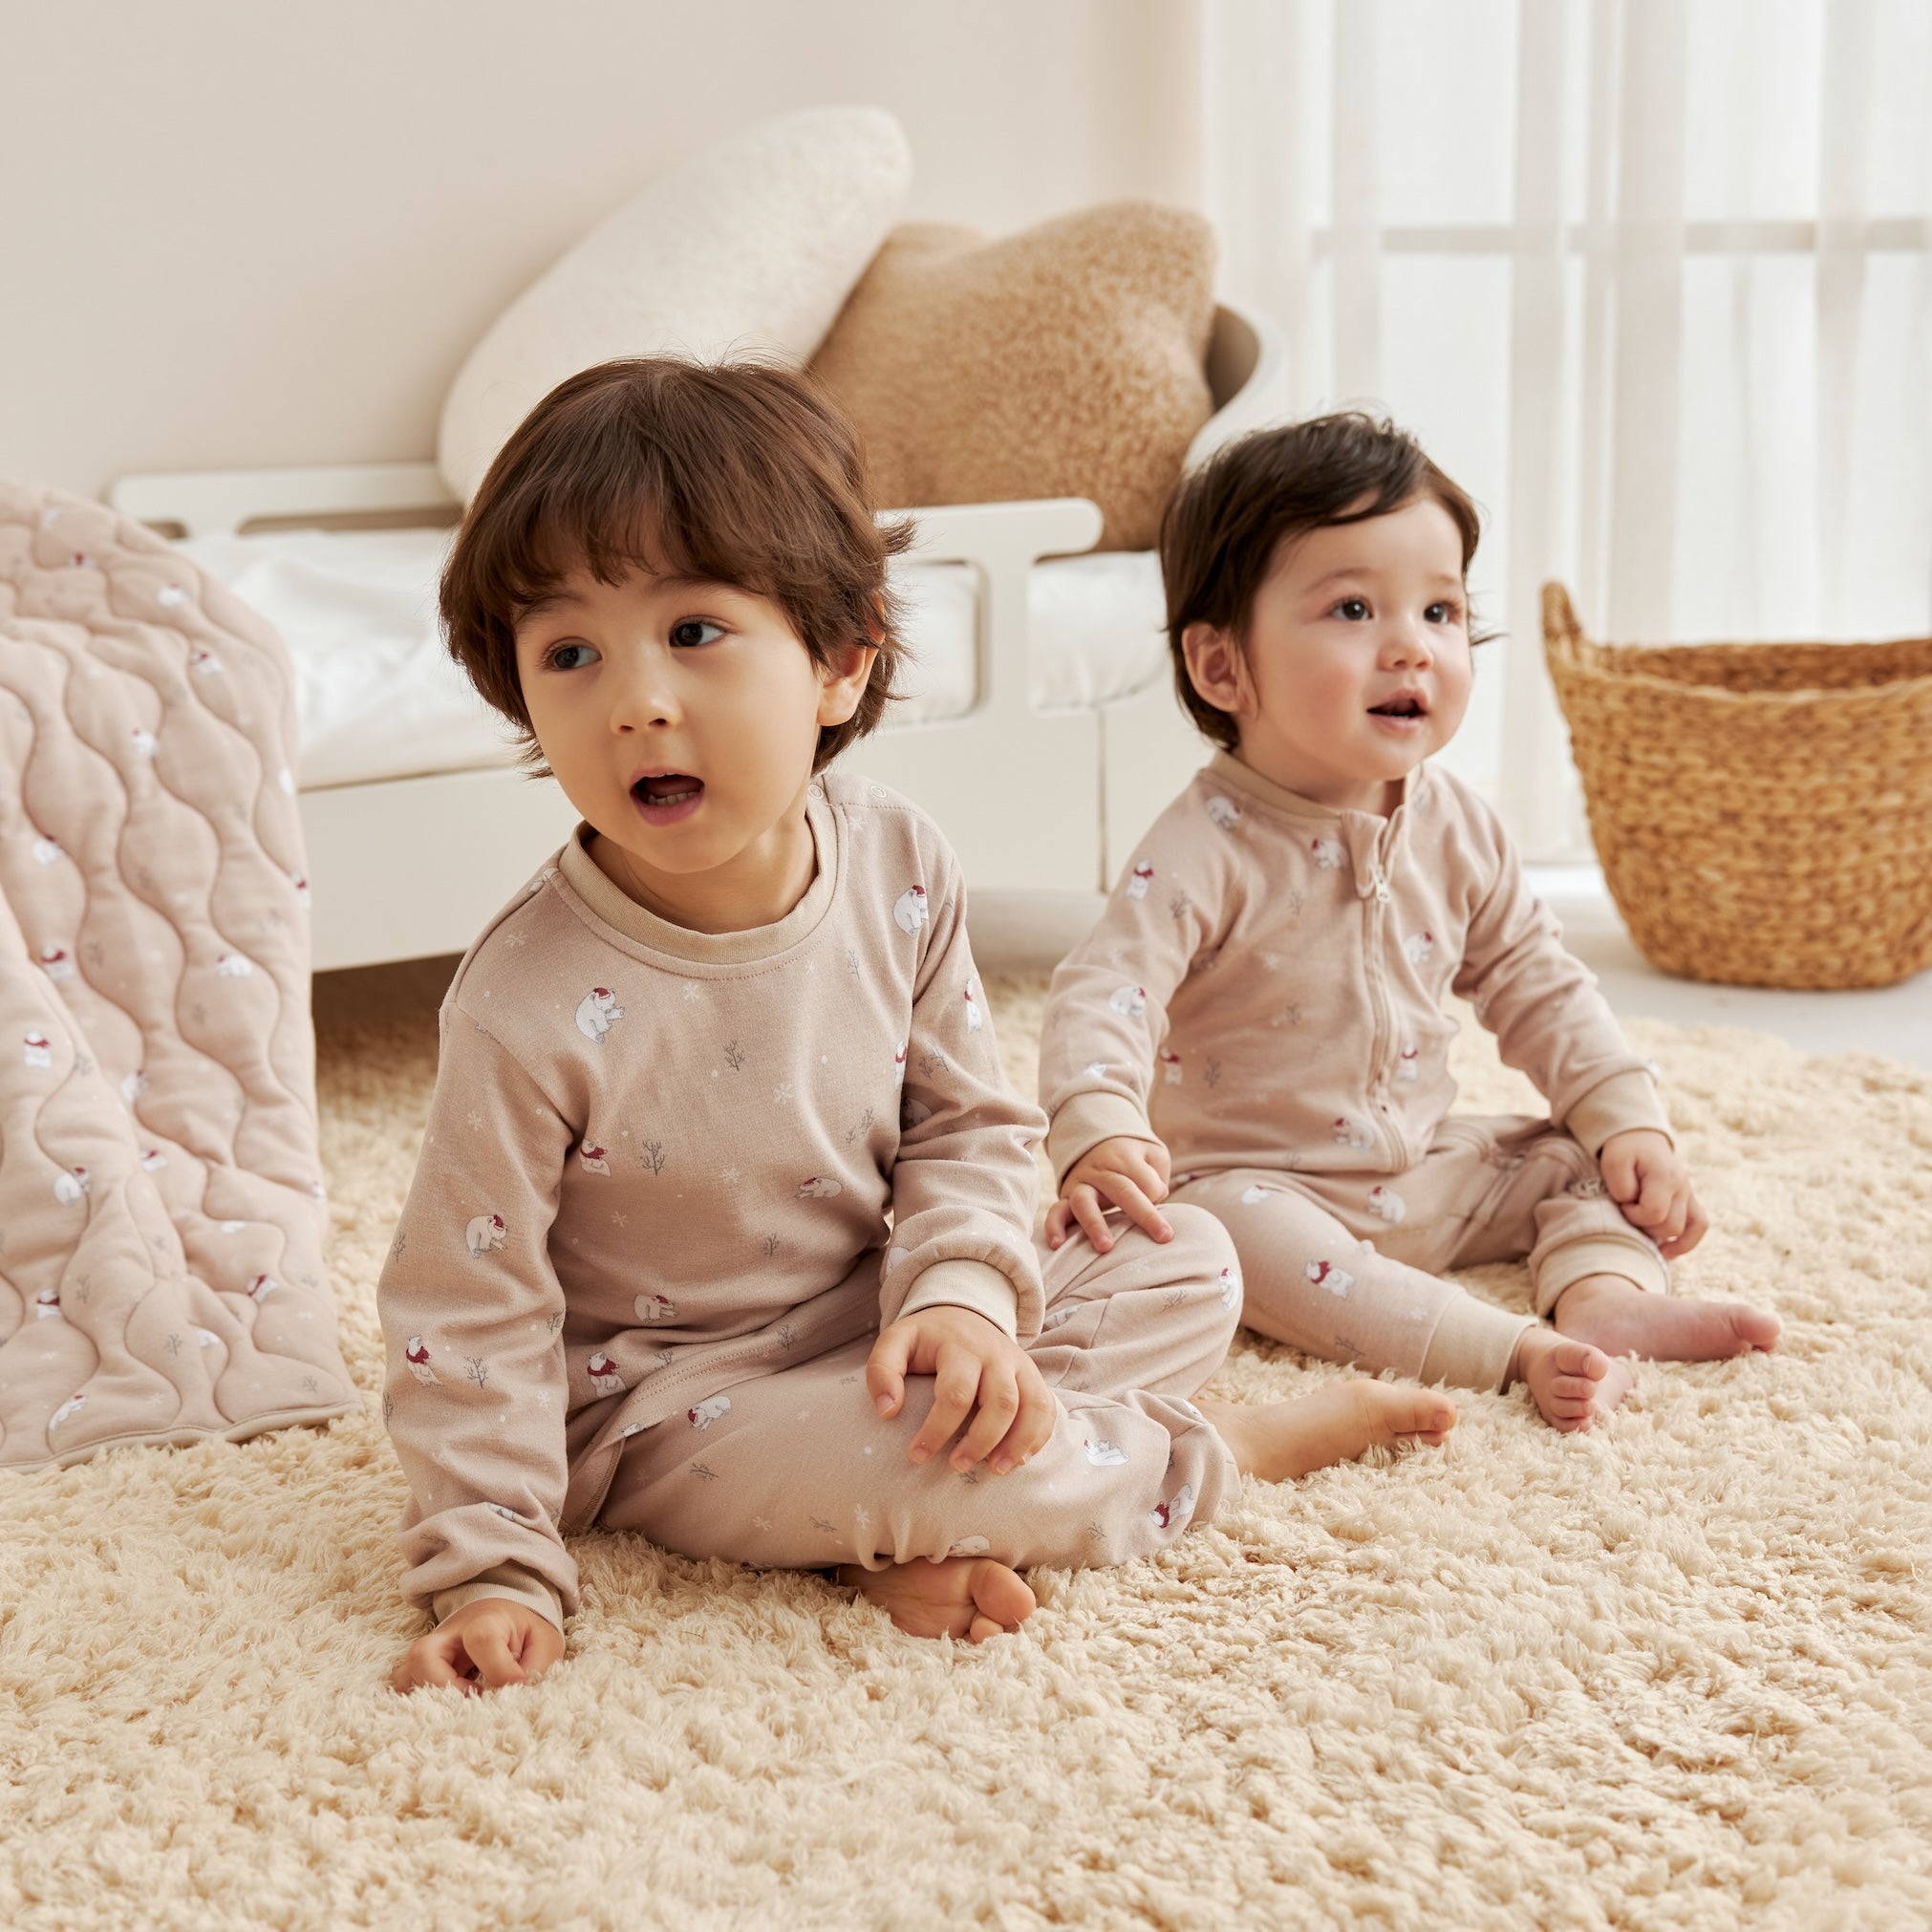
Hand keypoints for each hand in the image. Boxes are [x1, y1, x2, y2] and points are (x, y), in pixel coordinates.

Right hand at [390, 1596, 563, 1694]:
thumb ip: (536, 1668)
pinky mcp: (422, 1669)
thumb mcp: (544, 1642)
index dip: (500, 1670)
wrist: (506, 1612)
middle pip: (422, 1655)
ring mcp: (431, 1653)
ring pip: (403, 1674)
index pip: (482, 1640)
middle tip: (474, 1700)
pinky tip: (441, 1714)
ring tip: (457, 1711)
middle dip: (444, 1687)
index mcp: (486, 1621)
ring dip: (425, 1700)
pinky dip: (415, 1704)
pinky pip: (402, 1687)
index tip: (517, 1686)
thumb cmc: (525, 1632)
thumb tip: (518, 1694)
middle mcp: (449, 1635)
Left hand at [867, 1303, 1056, 1475]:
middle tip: (956, 1466)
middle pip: (1001, 1402)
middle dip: (981, 1441)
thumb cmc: (926, 1338)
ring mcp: (1020, 1365)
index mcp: (960, 1347)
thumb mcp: (896, 1341)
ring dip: (1017, 1443)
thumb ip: (882, 1370)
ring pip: (1033, 1405)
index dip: (937, 1429)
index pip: (955, 1393)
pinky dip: (1039, 1436)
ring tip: (995, 1471)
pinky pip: (1047, 1408)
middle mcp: (997, 1354)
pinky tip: (1018, 1460)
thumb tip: (887, 1412)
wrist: (963, 1312)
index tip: (916, 1455)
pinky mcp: (1033, 1376)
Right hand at [1045, 1135, 1171, 1251]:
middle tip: (1164, 1237)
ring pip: (1084, 1202)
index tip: (1165, 1211)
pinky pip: (1056, 1210)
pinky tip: (1057, 1245)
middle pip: (1122, 1190)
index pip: (1146, 1181)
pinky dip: (1054, 1226)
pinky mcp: (1065, 1197)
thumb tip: (1155, 1198)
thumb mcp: (1152, 1155)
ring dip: (1094, 1224)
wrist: (1096, 1143)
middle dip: (1144, 1214)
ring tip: (1105, 1248)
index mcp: (1125, 1157)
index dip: (1159, 1195)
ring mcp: (1081, 1184)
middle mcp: (1100, 1169)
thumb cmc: (1132, 1158)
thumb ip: (1157, 1175)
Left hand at [1598, 1129, 1707, 1258]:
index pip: (1654, 1212)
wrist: (1639, 1138)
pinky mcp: (1689, 1201)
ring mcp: (1688, 1194)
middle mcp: (1682, 1187)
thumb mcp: (1613, 1161)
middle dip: (1644, 1225)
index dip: (1634, 1215)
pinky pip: (1699, 1226)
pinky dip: (1685, 1242)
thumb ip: (1621, 1185)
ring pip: (1684, 1230)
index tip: (1621, 1204)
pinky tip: (1667, 1253)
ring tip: (1641, 1228)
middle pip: (1670, 1226)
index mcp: (1664, 1177)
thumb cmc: (1624, 1151)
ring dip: (1659, 1234)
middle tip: (1628, 1211)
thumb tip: (1633, 1205)